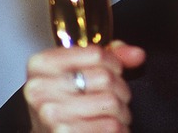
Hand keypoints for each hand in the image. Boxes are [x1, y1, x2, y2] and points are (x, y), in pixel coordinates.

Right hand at [24, 41, 145, 132]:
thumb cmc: (63, 105)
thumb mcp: (77, 72)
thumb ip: (109, 57)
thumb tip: (137, 54)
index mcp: (41, 65)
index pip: (95, 53)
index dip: (114, 64)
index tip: (112, 72)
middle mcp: (40, 88)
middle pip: (105, 77)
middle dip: (120, 90)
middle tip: (115, 99)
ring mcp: (50, 114)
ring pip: (111, 102)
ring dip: (121, 112)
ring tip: (113, 116)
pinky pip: (110, 125)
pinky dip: (118, 128)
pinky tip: (108, 129)